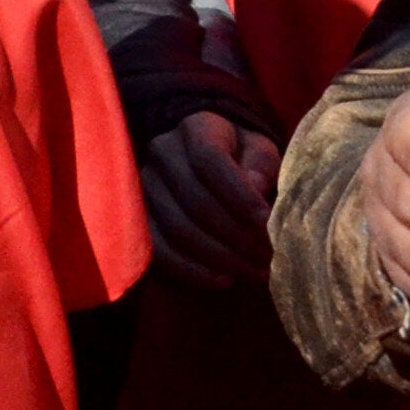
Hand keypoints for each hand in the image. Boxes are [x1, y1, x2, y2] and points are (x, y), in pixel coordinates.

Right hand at [142, 110, 283, 290]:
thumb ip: (261, 164)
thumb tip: (254, 189)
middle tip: (270, 259)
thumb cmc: (241, 155)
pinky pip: (158, 249)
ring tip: (256, 273)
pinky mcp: (138, 217)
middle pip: (195, 200)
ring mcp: (145, 186)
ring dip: (220, 257)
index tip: (269, 223)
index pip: (209, 159)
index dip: (239, 195)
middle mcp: (163, 153)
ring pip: (177, 228)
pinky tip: (222, 280)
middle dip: (237, 236)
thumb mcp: (260, 149)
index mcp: (196, 128)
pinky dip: (190, 270)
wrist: (203, 155)